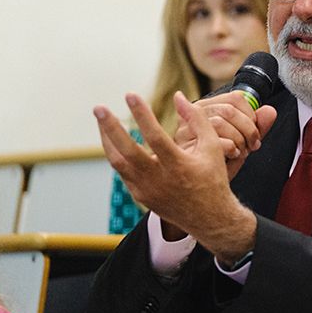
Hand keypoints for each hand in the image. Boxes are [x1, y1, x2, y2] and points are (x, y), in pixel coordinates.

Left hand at [94, 91, 255, 262]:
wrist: (209, 218)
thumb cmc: (212, 178)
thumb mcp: (212, 147)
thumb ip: (197, 119)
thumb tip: (178, 96)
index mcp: (178, 166)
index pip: (154, 136)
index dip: (141, 114)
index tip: (130, 95)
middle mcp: (159, 180)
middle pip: (126, 151)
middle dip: (110, 127)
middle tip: (99, 108)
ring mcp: (146, 190)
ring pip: (117, 162)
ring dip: (107, 139)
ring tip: (102, 119)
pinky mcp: (139, 196)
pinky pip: (122, 171)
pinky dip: (116, 153)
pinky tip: (114, 138)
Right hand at [174, 91, 277, 179]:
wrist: (205, 190)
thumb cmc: (221, 164)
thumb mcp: (243, 142)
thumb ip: (257, 127)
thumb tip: (270, 111)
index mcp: (209, 108)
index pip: (235, 98)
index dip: (251, 115)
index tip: (255, 132)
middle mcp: (193, 115)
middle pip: (228, 110)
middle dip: (247, 130)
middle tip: (251, 146)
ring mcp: (186, 130)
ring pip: (220, 122)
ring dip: (238, 141)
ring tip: (239, 152)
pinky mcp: (185, 147)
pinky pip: (215, 140)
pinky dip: (230, 149)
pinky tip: (230, 157)